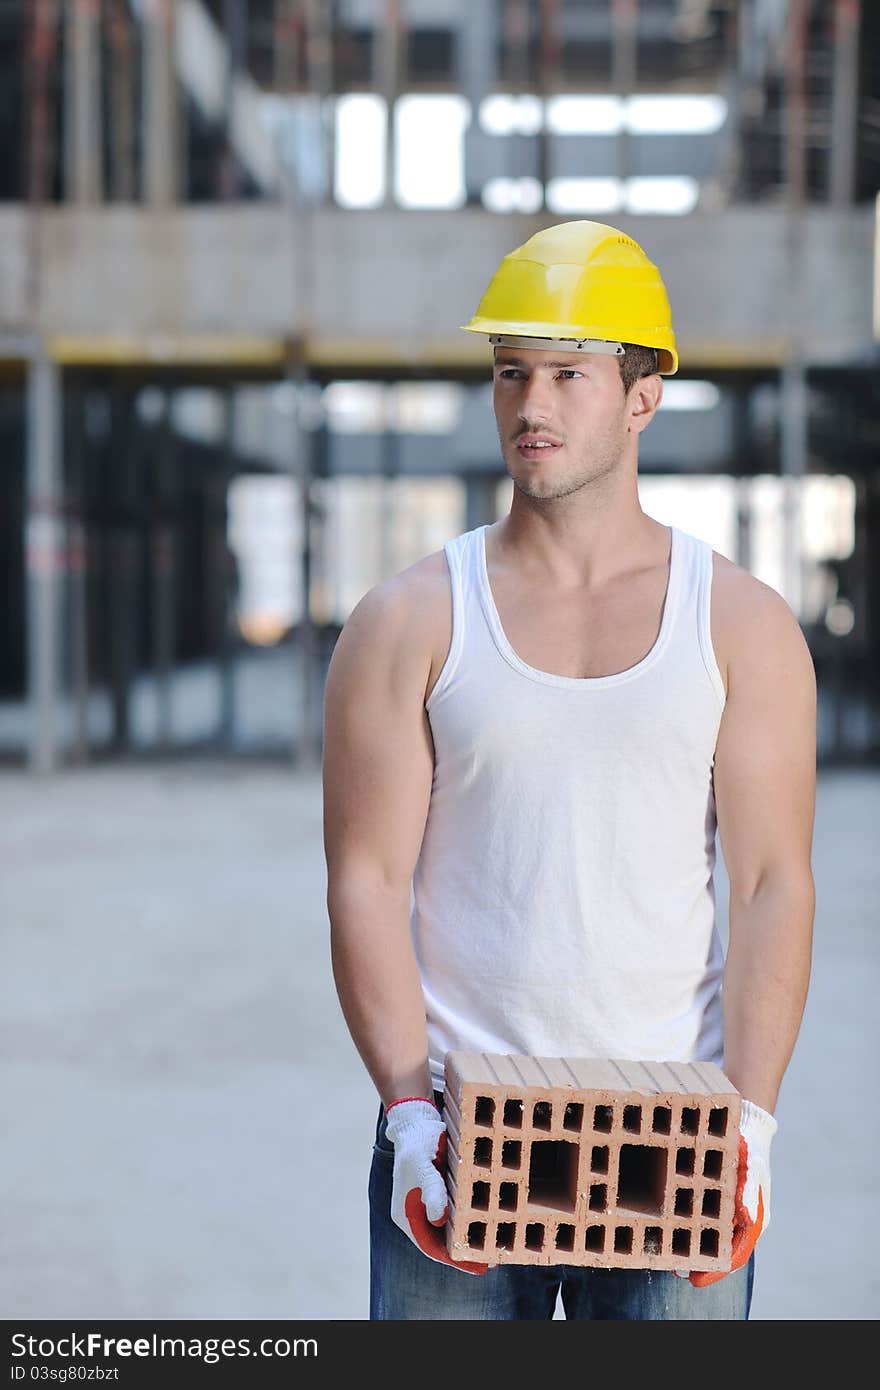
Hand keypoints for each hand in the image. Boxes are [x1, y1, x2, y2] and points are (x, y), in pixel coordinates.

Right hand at [383, 1097, 487, 1274]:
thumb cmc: (418, 1143)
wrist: (415, 1122)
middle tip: (491, 1261)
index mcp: (405, 1215)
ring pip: (446, 1231)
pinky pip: (451, 1216)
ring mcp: (424, 1205)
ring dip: (466, 1239)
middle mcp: (414, 1214)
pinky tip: (482, 1224)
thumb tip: (439, 1220)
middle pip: (440, 1243)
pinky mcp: (435, 1195)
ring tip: (490, 1245)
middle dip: (464, 1254)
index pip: (431, 1247)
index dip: (455, 1260)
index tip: (478, 1267)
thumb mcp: (424, 1167)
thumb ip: (432, 1192)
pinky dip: (465, 1224)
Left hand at [685, 1097, 777, 1287]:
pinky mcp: (721, 1201)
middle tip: (677, 1272)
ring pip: (714, 1238)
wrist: (747, 1128)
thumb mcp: (751, 1165)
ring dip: (696, 1248)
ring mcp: (733, 1212)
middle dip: (702, 1263)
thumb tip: (747, 1219)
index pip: (735, 1254)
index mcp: (755, 1218)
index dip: (715, 1270)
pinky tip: (676, 1229)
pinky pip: (708, 1222)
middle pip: (722, 1251)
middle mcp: (744, 1220)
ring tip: (672, 1257)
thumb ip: (749, 1189)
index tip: (694, 1280)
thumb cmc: (750, 1147)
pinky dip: (694, 1229)